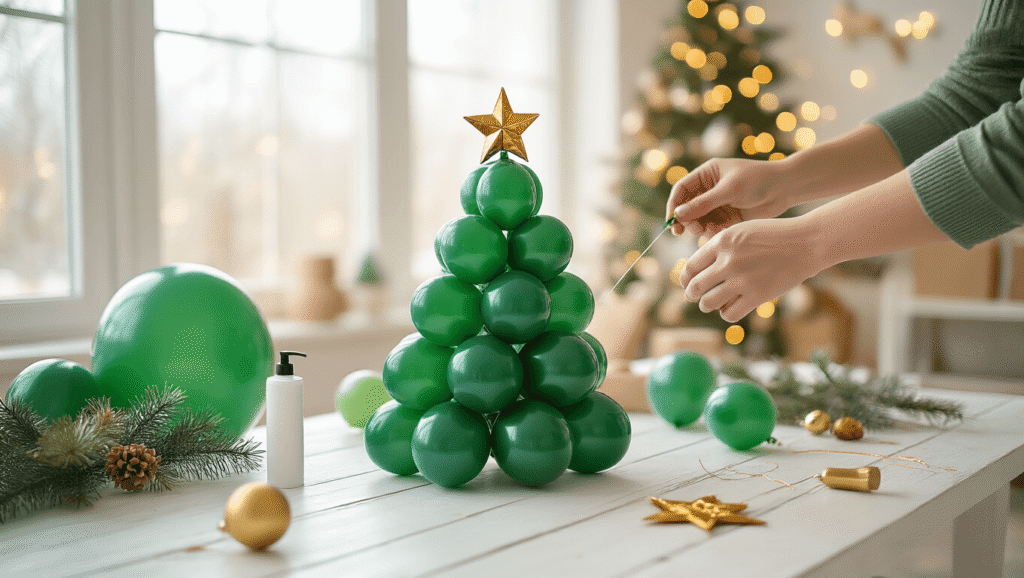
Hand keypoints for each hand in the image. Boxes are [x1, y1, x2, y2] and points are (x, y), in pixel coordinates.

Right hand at [665, 158, 791, 236]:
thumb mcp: (729, 190)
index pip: (681, 190)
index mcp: (707, 174)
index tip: (673, 223)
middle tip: (696, 231)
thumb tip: (678, 214)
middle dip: (689, 221)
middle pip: (687, 208)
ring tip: (715, 231)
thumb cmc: (759, 180)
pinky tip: (725, 232)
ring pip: (699, 220)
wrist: (786, 188)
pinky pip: (713, 227)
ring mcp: (718, 203)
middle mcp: (709, 188)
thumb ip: (703, 203)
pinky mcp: (728, 216)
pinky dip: (715, 232)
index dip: (674, 206)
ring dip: (703, 228)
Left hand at [679, 216, 824, 322]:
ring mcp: (743, 279)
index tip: (686, 283)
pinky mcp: (757, 296)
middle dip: (691, 294)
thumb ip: (720, 246)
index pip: (691, 266)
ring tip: (711, 303)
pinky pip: (729, 314)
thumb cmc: (773, 236)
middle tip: (694, 296)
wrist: (806, 243)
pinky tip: (731, 308)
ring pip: (708, 303)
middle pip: (695, 286)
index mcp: (723, 241)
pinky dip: (727, 313)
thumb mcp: (742, 231)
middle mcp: (729, 261)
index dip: (685, 278)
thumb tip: (697, 268)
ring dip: (707, 305)